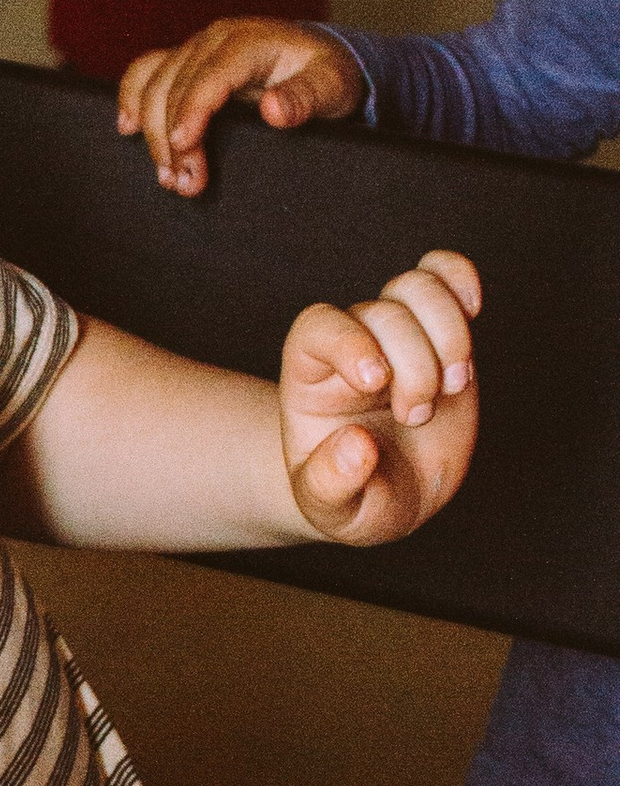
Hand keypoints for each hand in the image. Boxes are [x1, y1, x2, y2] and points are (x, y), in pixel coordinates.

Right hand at [116, 20, 364, 196]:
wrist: (318, 62)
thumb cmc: (325, 75)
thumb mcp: (331, 86)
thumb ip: (305, 97)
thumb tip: (273, 110)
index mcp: (247, 42)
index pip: (208, 77)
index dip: (191, 112)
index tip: (184, 148)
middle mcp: (214, 40)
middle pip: (173, 85)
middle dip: (171, 138)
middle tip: (184, 183)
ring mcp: (195, 49)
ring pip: (153, 83)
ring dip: (152, 131)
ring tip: (167, 174)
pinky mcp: (184, 62)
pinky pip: (145, 71)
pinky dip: (131, 98)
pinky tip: (127, 127)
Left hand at [280, 251, 478, 545]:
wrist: (395, 494)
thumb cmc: (356, 499)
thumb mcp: (334, 510)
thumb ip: (333, 483)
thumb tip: (356, 445)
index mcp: (311, 378)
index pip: (317, 327)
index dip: (349, 341)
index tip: (377, 382)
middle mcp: (352, 346)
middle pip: (382, 312)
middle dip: (414, 366)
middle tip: (416, 417)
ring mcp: (397, 334)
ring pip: (416, 286)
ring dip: (448, 334)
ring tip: (452, 387)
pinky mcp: (439, 333)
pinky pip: (443, 274)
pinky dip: (460, 277)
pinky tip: (473, 307)